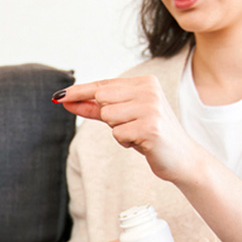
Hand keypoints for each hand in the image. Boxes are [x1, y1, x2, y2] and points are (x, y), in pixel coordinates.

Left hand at [55, 76, 202, 183]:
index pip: (103, 84)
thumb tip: (68, 102)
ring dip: (118, 131)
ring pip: (108, 116)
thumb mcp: (124, 118)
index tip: (59, 97)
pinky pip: (118, 134)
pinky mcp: (151, 127)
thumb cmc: (152, 136)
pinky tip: (143, 143)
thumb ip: (97, 108)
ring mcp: (151, 107)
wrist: (182, 158)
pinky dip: (126, 142)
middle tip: (129, 125)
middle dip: (107, 116)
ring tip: (138, 134)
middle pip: (102, 98)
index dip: (80, 91)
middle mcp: (149, 90)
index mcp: (144, 83)